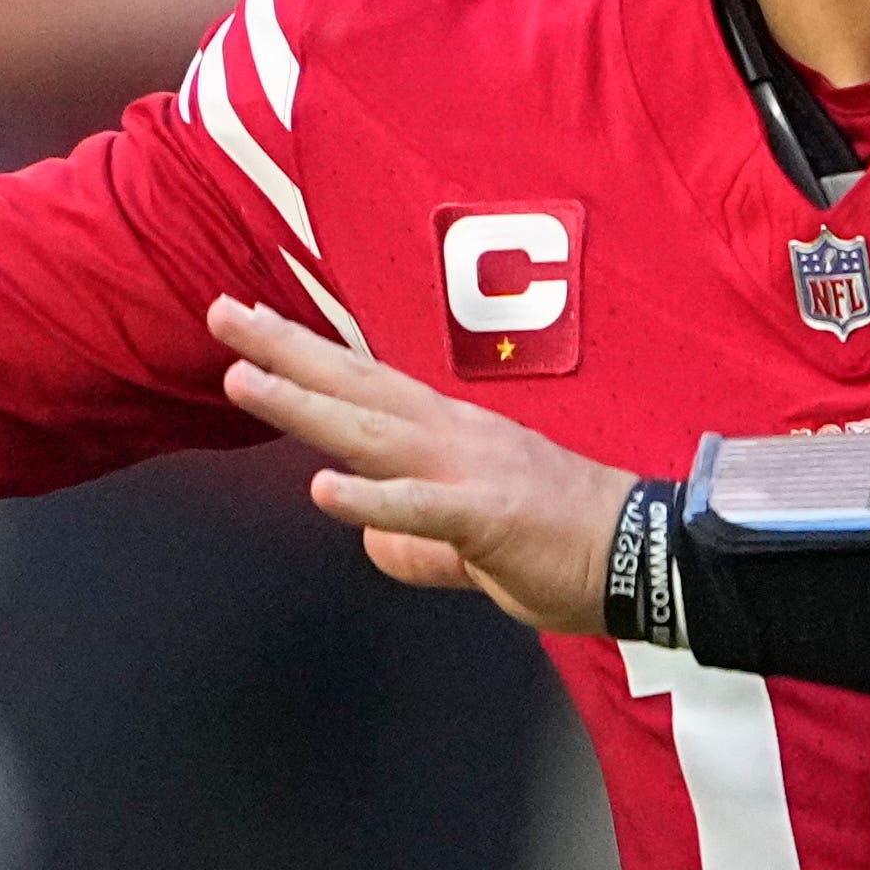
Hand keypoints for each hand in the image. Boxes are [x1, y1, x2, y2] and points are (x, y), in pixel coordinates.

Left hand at [207, 298, 633, 634]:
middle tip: (223, 313)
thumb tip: (377, 546)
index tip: (255, 323)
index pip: (367, 384)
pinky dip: (372, 501)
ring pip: (372, 432)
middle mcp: (452, 436)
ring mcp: (469, 471)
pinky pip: (422, 509)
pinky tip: (324, 493)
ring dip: (304, 406)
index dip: (308, 354)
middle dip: (283, 349)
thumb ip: (420, 545)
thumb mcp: (475, 547)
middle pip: (356, 386)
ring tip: (242, 380)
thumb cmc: (570, 546)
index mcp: (451, 435)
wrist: (647, 557)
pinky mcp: (488, 517)